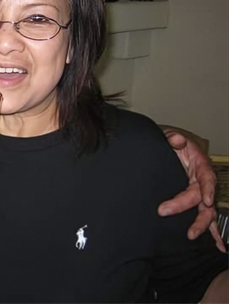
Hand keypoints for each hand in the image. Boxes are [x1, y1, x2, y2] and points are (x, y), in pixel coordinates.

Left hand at [158, 126, 224, 251]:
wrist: (168, 147)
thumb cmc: (171, 143)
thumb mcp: (170, 137)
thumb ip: (173, 139)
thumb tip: (177, 140)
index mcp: (200, 165)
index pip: (207, 178)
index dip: (207, 189)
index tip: (205, 200)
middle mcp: (203, 180)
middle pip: (203, 198)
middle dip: (189, 208)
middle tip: (164, 212)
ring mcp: (201, 191)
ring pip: (206, 211)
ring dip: (202, 224)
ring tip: (192, 236)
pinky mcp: (196, 199)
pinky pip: (206, 216)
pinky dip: (213, 231)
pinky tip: (218, 245)